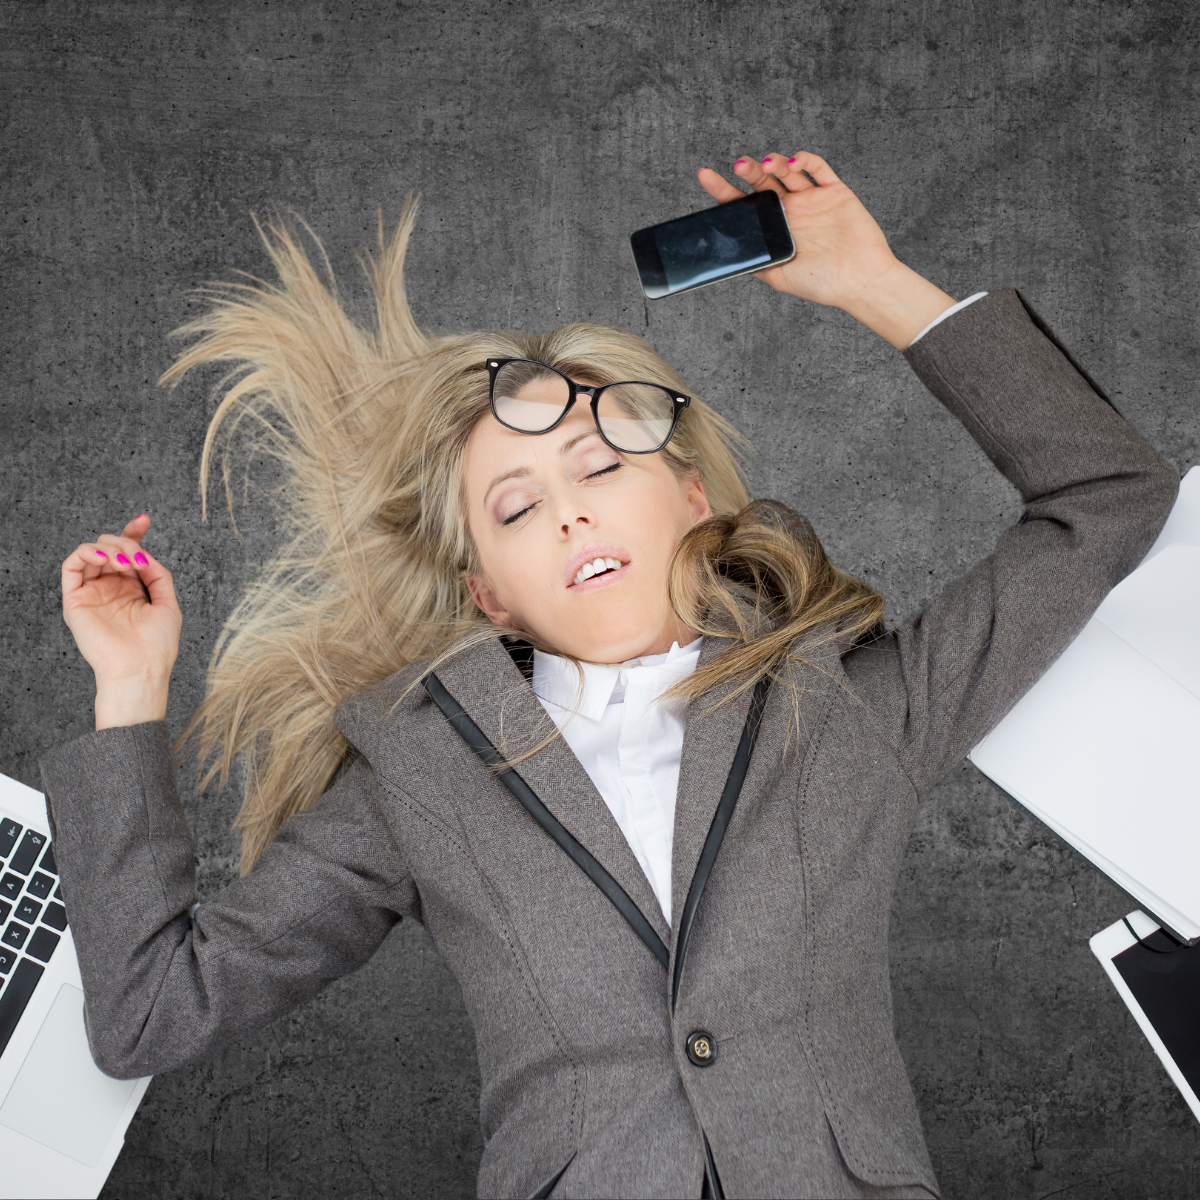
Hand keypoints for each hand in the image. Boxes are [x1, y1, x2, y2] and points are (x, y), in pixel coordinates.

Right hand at [60, 513, 182, 728]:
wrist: (140, 668)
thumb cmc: (157, 644)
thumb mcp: (168, 602)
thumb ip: (157, 574)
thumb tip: (144, 553)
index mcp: (133, 588)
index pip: (128, 553)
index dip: (133, 533)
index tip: (144, 520)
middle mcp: (111, 588)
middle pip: (110, 548)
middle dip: (125, 543)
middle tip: (136, 558)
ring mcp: (92, 593)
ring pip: (90, 553)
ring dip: (108, 548)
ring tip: (122, 562)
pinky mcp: (75, 600)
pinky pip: (71, 567)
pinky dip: (85, 554)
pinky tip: (103, 559)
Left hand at [696, 152, 956, 348]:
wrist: (860, 282)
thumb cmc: (821, 284)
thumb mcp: (778, 277)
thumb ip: (755, 261)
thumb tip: (726, 253)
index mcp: (775, 228)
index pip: (744, 204)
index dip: (723, 190)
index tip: (705, 176)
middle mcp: (791, 211)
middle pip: (763, 183)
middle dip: (749, 171)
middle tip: (739, 165)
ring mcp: (812, 199)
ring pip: (787, 171)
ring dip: (774, 163)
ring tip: (765, 164)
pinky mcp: (835, 192)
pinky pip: (818, 168)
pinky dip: (805, 159)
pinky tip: (793, 163)